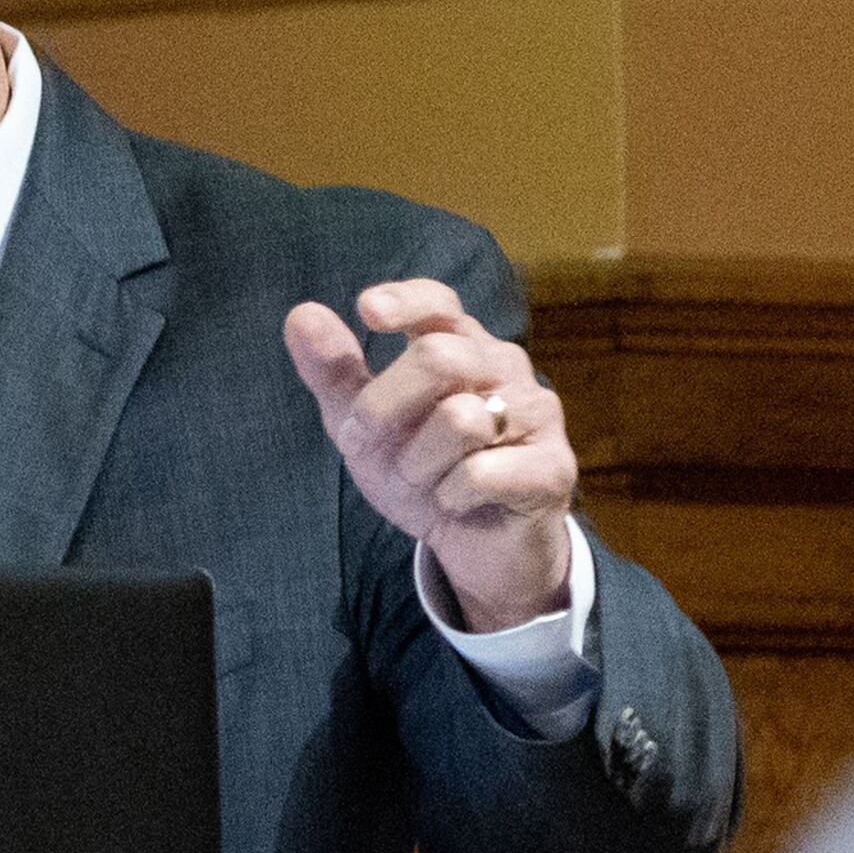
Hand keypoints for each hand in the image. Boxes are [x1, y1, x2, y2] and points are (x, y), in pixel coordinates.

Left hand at [283, 279, 576, 630]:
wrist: (477, 551)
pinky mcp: (552, 467)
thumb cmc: (423, 474)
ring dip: (418, 464)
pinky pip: (482, 473)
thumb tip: (301, 315)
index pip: (439, 303)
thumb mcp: (365, 428)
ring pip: (459, 419)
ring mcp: (537, 414)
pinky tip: (456, 503)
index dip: (406, 301)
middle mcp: (504, 367)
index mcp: (460, 345)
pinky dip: (450, 497)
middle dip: (384, 409)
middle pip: (438, 357)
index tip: (368, 311)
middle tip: (369, 444)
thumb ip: (335, 373)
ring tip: (427, 482)